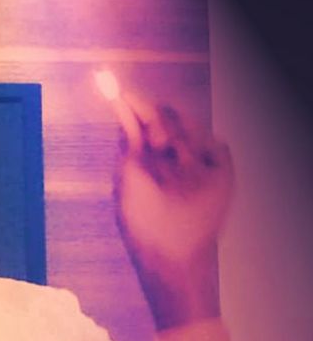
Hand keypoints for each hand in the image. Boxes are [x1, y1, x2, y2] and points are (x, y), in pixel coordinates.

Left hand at [114, 93, 233, 269]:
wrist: (169, 248)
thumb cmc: (142, 221)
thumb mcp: (127, 174)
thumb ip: (128, 138)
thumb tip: (123, 104)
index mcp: (147, 161)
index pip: (143, 125)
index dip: (134, 107)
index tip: (121, 92)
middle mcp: (171, 160)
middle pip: (168, 120)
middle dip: (157, 119)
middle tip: (151, 130)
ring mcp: (196, 166)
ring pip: (191, 128)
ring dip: (178, 136)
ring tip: (169, 156)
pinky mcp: (220, 175)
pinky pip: (217, 145)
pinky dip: (202, 150)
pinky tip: (190, 165)